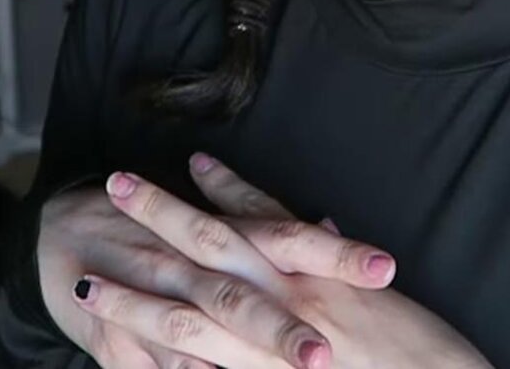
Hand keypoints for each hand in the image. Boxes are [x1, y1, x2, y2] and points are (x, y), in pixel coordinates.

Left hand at [80, 155, 493, 368]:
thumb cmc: (423, 356)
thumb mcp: (383, 303)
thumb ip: (341, 263)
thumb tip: (318, 225)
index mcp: (322, 276)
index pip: (267, 220)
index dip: (228, 189)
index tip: (193, 161)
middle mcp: (291, 302)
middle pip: (213, 248)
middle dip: (162, 217)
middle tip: (116, 186)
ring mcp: (269, 351)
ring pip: (187, 320)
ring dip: (134, 301)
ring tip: (86, 283)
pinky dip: (155, 368)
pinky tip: (114, 357)